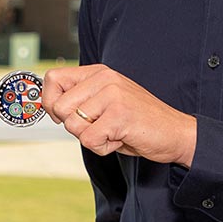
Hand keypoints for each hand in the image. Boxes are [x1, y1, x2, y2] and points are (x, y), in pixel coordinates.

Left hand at [43, 64, 196, 166]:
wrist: (175, 132)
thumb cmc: (137, 121)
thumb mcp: (106, 102)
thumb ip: (81, 99)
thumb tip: (47, 106)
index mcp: (98, 73)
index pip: (52, 79)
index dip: (50, 102)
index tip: (62, 115)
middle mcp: (104, 79)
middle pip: (59, 107)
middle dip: (74, 126)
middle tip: (99, 127)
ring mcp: (112, 96)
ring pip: (73, 126)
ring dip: (91, 138)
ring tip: (113, 132)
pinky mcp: (119, 116)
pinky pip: (89, 141)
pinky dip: (102, 148)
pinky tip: (120, 139)